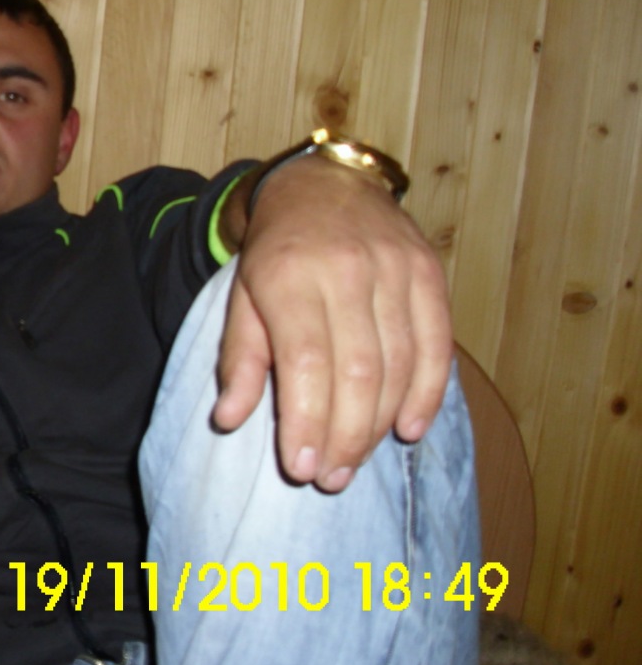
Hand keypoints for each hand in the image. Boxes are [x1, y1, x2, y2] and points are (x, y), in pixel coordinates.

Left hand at [212, 155, 452, 491]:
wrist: (322, 185)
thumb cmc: (275, 253)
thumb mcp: (241, 296)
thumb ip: (238, 359)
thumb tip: (228, 419)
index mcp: (288, 276)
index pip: (306, 362)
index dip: (308, 421)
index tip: (301, 468)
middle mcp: (345, 271)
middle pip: (358, 372)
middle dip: (345, 436)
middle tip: (330, 478)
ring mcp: (393, 269)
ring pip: (398, 364)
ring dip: (380, 424)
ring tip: (356, 462)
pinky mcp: (428, 271)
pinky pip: (437, 344)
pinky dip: (427, 393)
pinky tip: (408, 429)